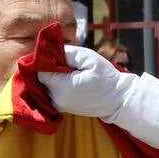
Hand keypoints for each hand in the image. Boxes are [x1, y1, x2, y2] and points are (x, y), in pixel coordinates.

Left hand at [39, 46, 158, 149]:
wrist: (118, 99)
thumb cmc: (106, 77)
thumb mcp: (89, 58)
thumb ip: (67, 53)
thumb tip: (49, 49)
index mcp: (63, 88)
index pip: (41, 70)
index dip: (46, 60)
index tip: (58, 55)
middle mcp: (57, 100)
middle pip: (42, 78)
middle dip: (50, 68)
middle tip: (66, 62)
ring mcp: (59, 106)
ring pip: (46, 85)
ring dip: (54, 76)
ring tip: (71, 71)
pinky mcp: (62, 108)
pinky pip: (52, 92)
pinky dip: (57, 84)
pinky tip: (70, 79)